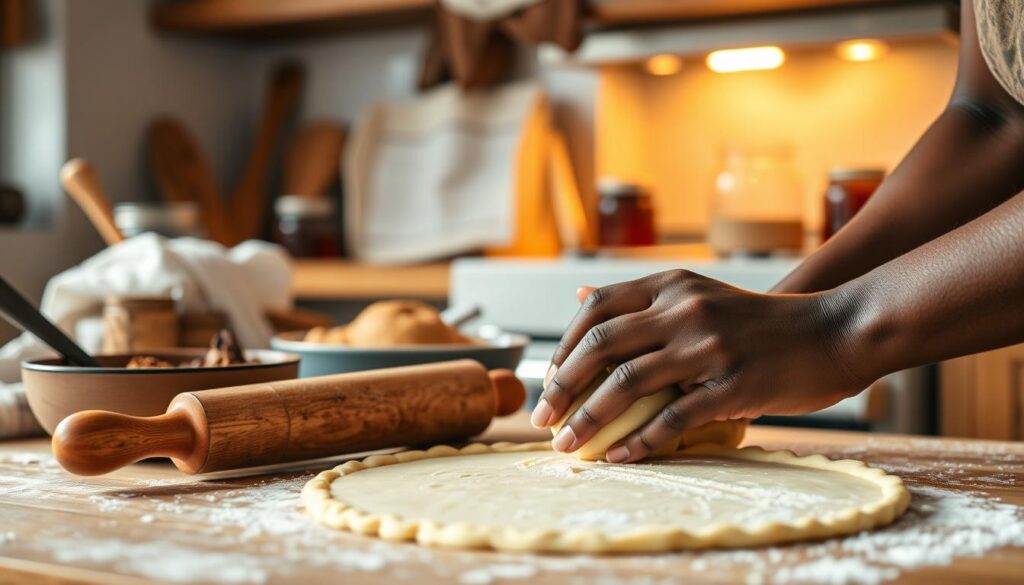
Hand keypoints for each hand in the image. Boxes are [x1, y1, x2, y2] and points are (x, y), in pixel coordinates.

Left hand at [530, 269, 868, 462]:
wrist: (836, 331)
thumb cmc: (763, 321)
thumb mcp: (700, 293)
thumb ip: (644, 299)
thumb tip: (581, 295)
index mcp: (673, 286)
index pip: (596, 308)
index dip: (565, 346)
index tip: (550, 379)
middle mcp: (685, 310)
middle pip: (601, 345)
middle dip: (562, 385)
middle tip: (543, 417)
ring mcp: (709, 347)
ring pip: (628, 383)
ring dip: (590, 419)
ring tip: (569, 445)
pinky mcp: (733, 386)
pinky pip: (673, 418)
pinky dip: (640, 441)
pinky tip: (620, 456)